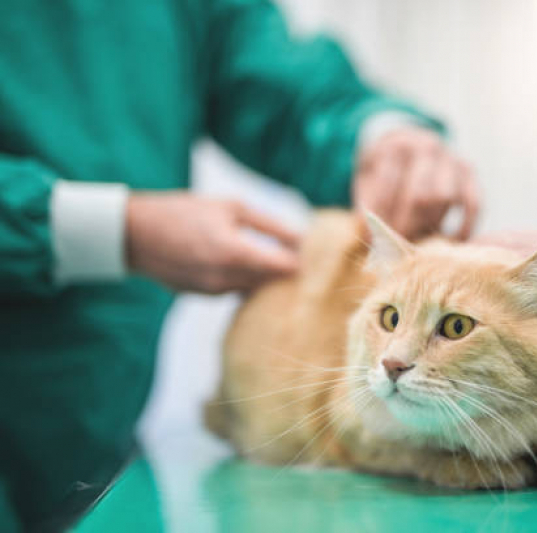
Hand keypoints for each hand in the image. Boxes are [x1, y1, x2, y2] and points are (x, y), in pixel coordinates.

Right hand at [126, 193, 299, 293]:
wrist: (133, 233)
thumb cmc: (183, 212)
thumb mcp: (231, 208)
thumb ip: (270, 225)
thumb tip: (302, 239)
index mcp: (234, 253)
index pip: (284, 268)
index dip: (300, 261)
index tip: (309, 252)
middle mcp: (225, 279)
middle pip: (271, 283)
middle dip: (284, 270)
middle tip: (294, 254)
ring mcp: (212, 292)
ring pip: (252, 289)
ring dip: (262, 277)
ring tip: (269, 258)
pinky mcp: (201, 297)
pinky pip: (233, 291)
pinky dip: (242, 281)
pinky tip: (241, 265)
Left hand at [353, 127, 479, 239]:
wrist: (406, 145)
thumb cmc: (383, 169)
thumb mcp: (366, 180)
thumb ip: (368, 204)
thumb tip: (371, 235)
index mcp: (395, 144)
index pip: (389, 182)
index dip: (383, 213)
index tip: (379, 236)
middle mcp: (427, 146)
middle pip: (420, 194)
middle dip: (408, 224)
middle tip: (399, 243)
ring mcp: (451, 158)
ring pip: (446, 198)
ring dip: (432, 224)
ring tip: (419, 240)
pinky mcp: (469, 174)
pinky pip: (473, 202)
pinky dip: (466, 224)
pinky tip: (454, 240)